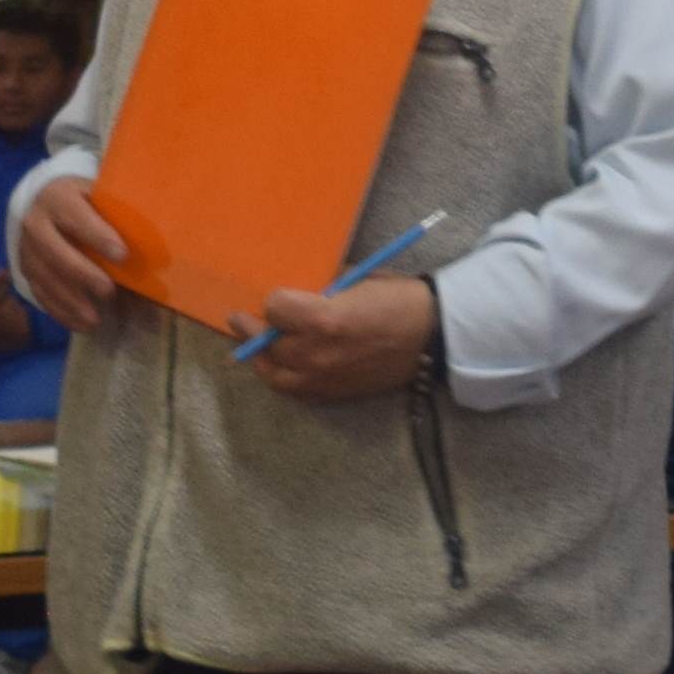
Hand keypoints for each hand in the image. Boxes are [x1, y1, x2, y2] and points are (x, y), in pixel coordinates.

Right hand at [20, 177, 129, 330]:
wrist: (42, 202)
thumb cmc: (82, 201)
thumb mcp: (95, 195)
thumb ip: (115, 212)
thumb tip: (153, 241)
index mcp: (58, 198)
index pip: (76, 216)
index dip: (98, 236)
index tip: (122, 255)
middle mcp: (36, 223)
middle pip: (55, 251)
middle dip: (83, 274)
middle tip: (108, 291)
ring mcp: (26, 249)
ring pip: (46, 278)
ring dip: (70, 301)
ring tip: (95, 320)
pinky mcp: (26, 270)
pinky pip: (40, 294)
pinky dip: (61, 312)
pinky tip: (81, 325)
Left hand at [248, 271, 438, 405]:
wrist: (433, 336)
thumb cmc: (399, 299)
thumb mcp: (357, 279)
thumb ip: (322, 288)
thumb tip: (296, 292)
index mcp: (324, 319)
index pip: (275, 308)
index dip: (275, 299)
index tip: (278, 296)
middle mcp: (318, 353)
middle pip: (268, 343)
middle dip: (254, 328)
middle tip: (241, 319)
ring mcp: (325, 378)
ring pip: (275, 374)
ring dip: (260, 359)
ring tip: (252, 347)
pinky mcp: (335, 394)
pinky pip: (296, 392)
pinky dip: (282, 379)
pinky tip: (278, 367)